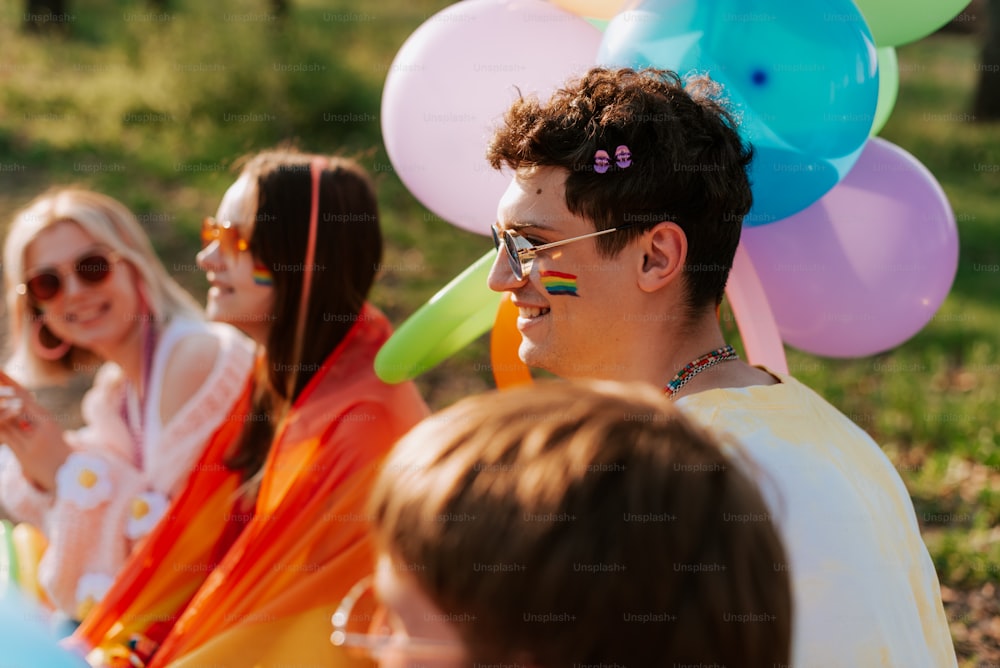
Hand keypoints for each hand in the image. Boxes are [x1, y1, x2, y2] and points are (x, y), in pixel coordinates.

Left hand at [0, 371, 69, 492]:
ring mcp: (34, 438)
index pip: (24, 395)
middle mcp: (42, 424)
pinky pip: (6, 436)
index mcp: (46, 418)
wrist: (70, 476)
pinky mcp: (26, 453)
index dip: (10, 381)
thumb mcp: (44, 434)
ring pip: (8, 417)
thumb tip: (13, 410)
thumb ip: (27, 423)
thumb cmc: (56, 453)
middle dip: (2, 387)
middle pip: (16, 401)